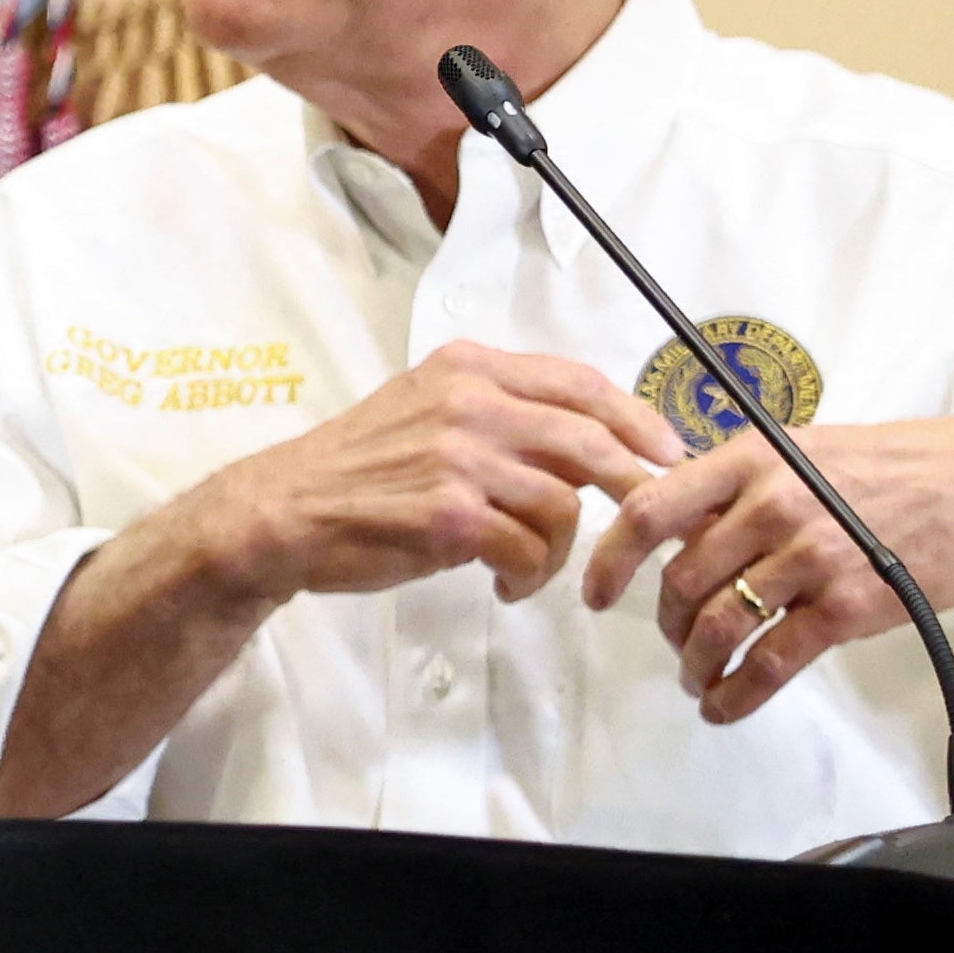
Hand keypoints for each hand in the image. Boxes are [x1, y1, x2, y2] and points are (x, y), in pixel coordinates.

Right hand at [189, 341, 683, 610]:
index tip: (668, 452)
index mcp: (466, 368)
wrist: (285, 510)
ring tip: (529, 569)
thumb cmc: (359, 467)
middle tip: (646, 521)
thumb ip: (501, 415)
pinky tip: (503, 584)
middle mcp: (467, 402)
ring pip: (564, 506)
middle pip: (591, 441)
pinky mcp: (450, 515)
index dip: (638, 418)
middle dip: (633, 486)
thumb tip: (589, 446)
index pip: (579, 382)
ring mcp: (458, 458)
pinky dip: (529, 576)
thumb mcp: (427, 410)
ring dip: (561, 551)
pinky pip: (529, 549)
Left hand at [582, 410, 953, 723]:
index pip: (651, 509)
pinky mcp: (847, 607)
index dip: (611, 557)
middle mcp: (771, 506)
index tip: (595, 590)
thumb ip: (737, 481)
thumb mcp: (801, 448)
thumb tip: (674, 520)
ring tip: (696, 678)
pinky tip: (726, 705)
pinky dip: (738, 692)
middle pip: (681, 578)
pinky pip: (772, 661)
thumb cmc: (891, 466)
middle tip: (670, 639)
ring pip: (720, 624)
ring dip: (696, 662)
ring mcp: (810, 557)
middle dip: (664, 621)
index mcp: (748, 460)